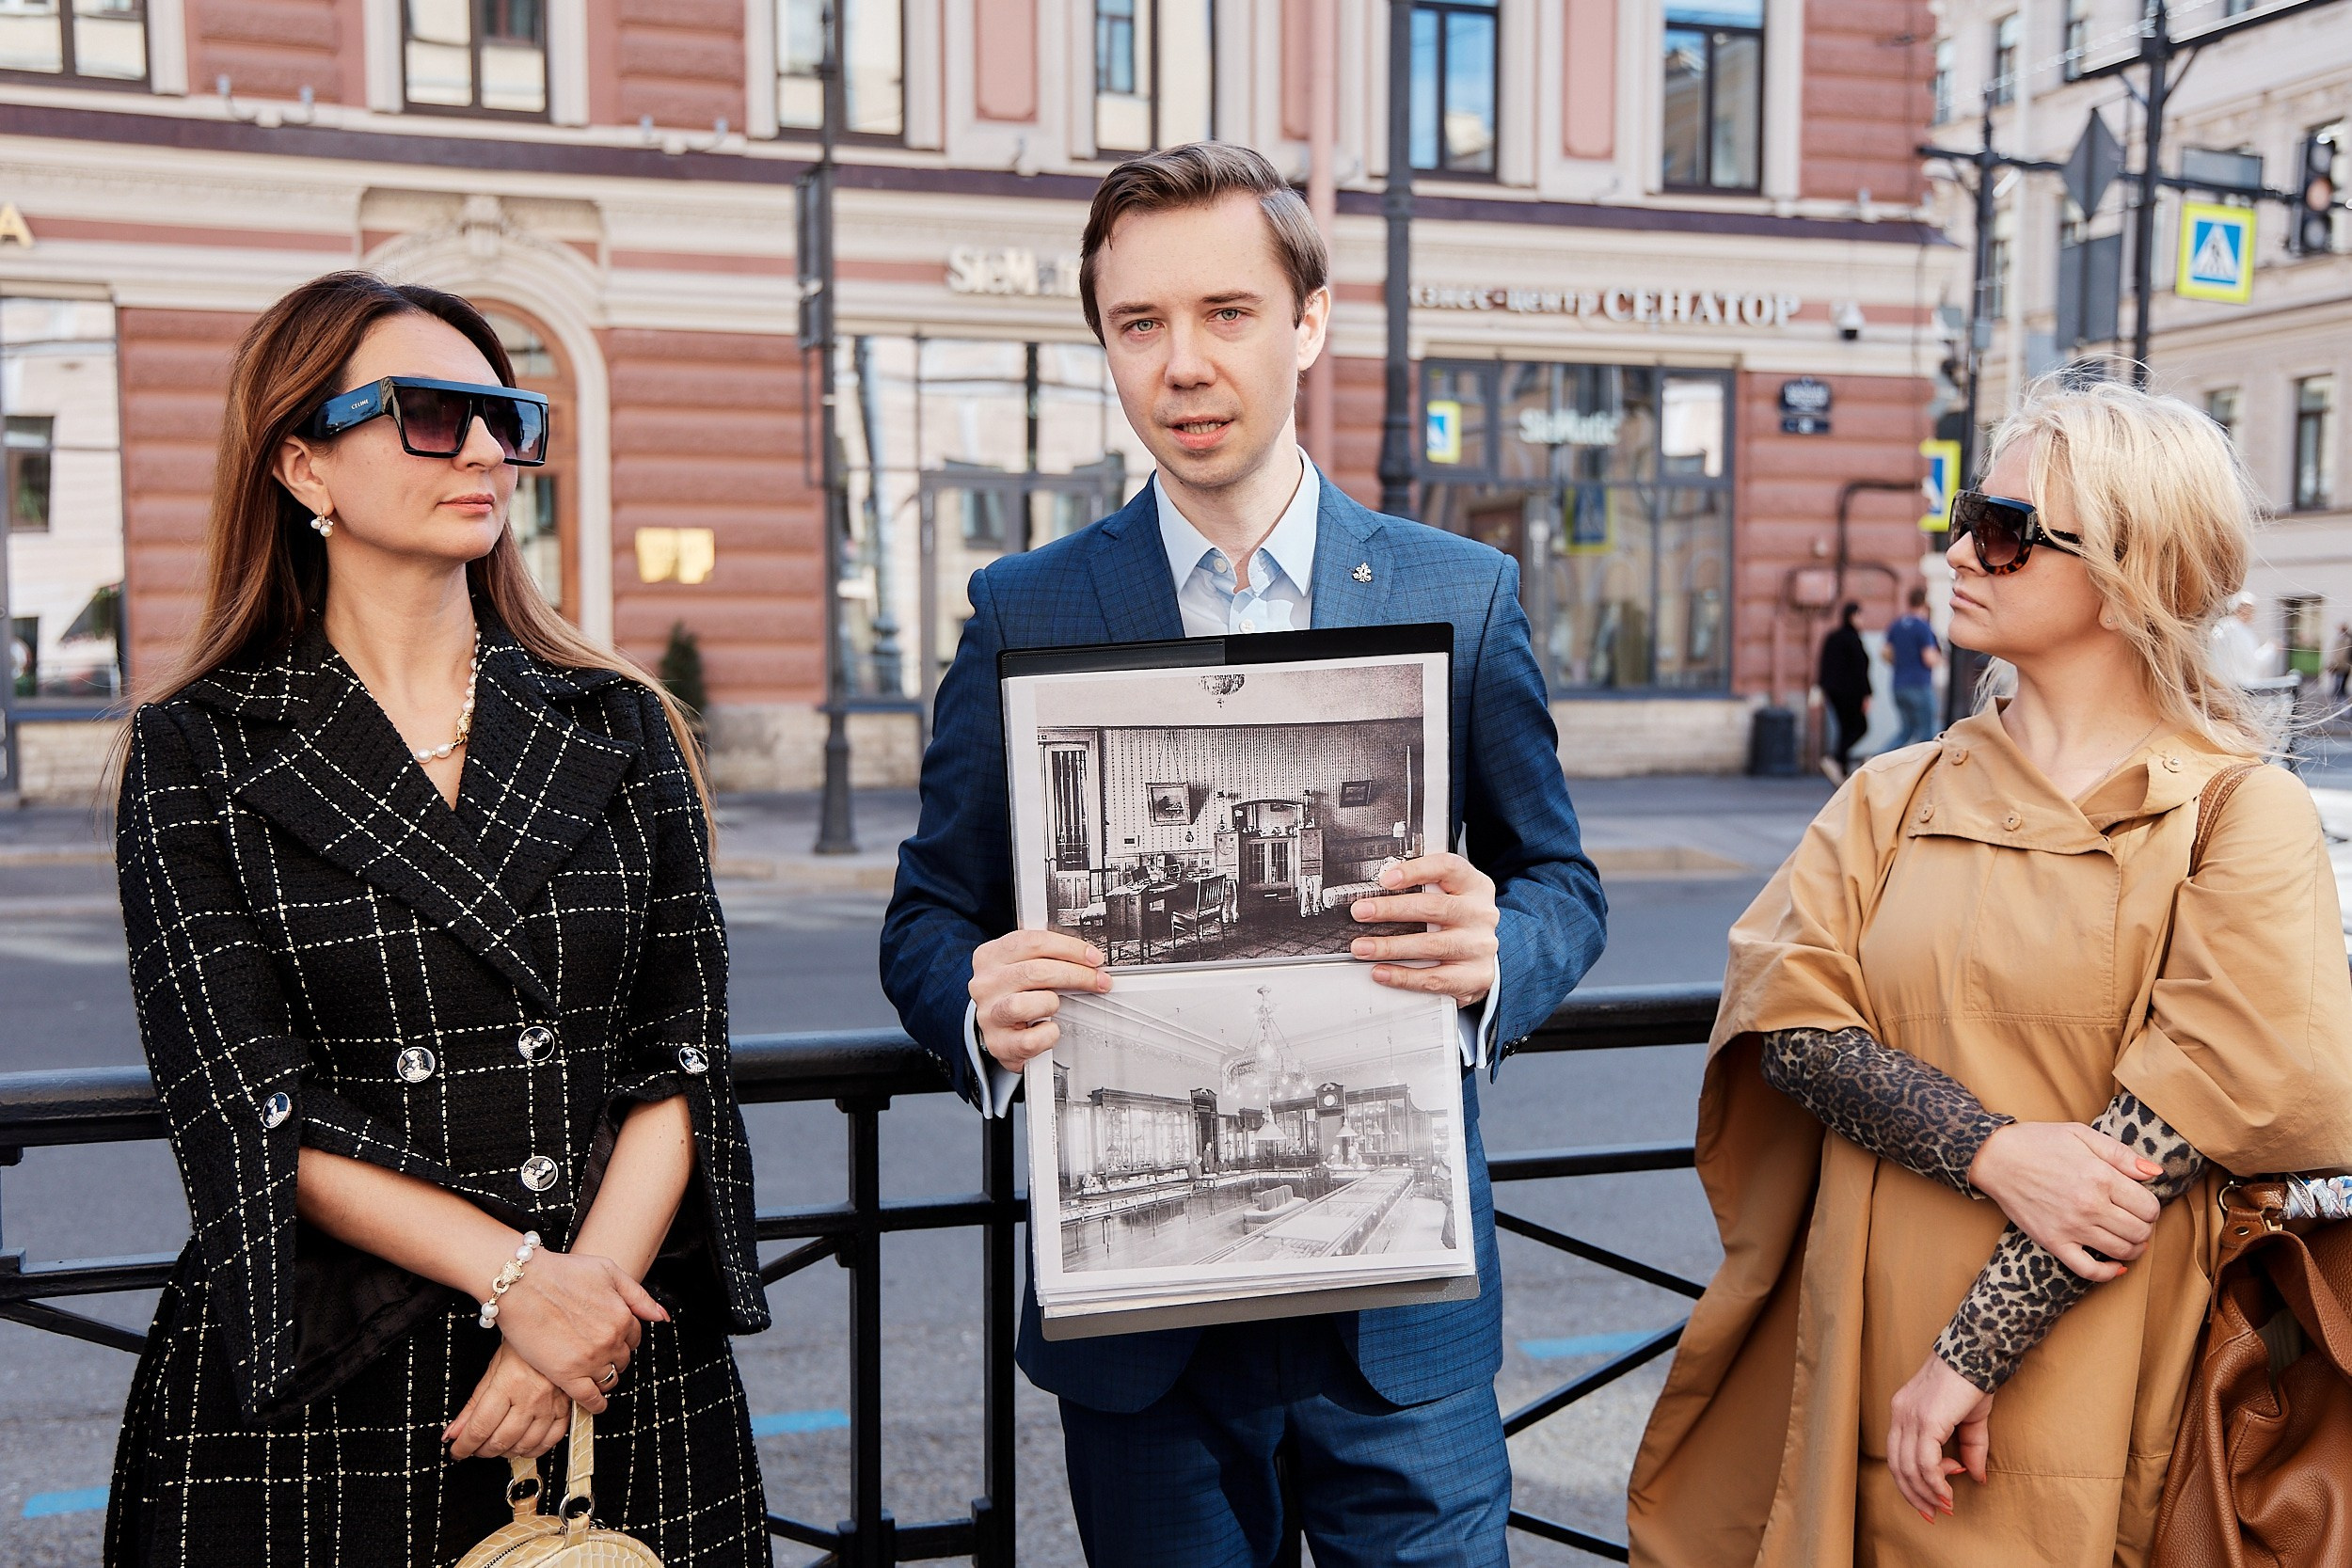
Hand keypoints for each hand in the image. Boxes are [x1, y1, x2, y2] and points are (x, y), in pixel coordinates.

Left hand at [445, 1342, 570, 1460]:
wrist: (555, 1335)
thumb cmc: (522, 1349)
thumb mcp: (492, 1371)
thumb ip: (472, 1406)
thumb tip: (454, 1433)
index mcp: (509, 1383)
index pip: (480, 1427)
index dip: (464, 1445)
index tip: (456, 1451)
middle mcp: (531, 1396)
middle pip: (501, 1440)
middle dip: (481, 1450)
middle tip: (474, 1447)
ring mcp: (550, 1405)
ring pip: (524, 1446)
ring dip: (504, 1452)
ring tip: (495, 1445)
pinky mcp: (565, 1409)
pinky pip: (549, 1442)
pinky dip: (532, 1450)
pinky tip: (521, 1445)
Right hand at [491, 1249, 666, 1413]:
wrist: (523, 1282)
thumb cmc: (561, 1272)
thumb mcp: (608, 1271)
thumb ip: (638, 1295)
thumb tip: (661, 1317)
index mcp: (623, 1317)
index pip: (634, 1338)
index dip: (622, 1339)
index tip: (611, 1339)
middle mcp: (611, 1340)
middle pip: (622, 1359)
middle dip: (613, 1357)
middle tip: (596, 1352)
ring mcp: (590, 1360)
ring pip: (609, 1379)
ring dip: (604, 1377)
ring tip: (591, 1373)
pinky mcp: (566, 1374)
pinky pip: (590, 1398)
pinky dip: (595, 1404)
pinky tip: (595, 1403)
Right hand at [969, 929, 1107, 1070]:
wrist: (995, 1026)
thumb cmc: (1014, 992)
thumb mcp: (1023, 964)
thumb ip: (1048, 956)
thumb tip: (1088, 957)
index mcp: (991, 956)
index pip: (1033, 942)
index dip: (1070, 948)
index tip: (1093, 958)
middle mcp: (986, 984)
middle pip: (1035, 971)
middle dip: (1076, 975)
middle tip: (1098, 981)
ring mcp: (989, 1015)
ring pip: (1023, 1005)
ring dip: (1050, 1003)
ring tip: (1055, 1006)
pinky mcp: (998, 1043)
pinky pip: (1030, 1040)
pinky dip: (1048, 1035)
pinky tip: (1049, 1028)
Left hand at [1346, 853, 1499, 1008]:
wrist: (1481, 955)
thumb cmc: (1456, 919)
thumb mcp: (1449, 894)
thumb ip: (1422, 887)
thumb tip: (1375, 891)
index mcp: (1475, 886)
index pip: (1448, 868)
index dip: (1416, 870)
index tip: (1386, 879)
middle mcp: (1480, 914)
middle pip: (1434, 907)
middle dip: (1391, 909)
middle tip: (1361, 912)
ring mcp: (1480, 947)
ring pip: (1431, 945)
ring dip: (1390, 946)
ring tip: (1362, 947)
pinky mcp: (1475, 976)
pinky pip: (1434, 978)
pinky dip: (1403, 976)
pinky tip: (1381, 971)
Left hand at [1887, 1353, 1993, 1518]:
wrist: (1978, 1355)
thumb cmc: (1973, 1383)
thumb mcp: (1971, 1421)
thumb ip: (1970, 1449)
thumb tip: (1976, 1479)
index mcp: (1904, 1411)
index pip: (1896, 1455)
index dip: (1909, 1482)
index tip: (1930, 1500)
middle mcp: (1900, 1414)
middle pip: (1896, 1466)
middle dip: (1913, 1495)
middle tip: (1932, 1513)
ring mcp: (1910, 1416)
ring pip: (1908, 1468)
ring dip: (1926, 1493)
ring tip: (1946, 1504)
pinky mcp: (1926, 1420)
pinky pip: (1925, 1462)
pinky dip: (1935, 1483)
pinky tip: (1948, 1492)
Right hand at [1966, 1121, 2162, 1280]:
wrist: (1995, 1157)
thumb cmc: (2039, 1142)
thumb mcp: (2082, 1134)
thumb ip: (2121, 1153)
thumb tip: (2155, 1172)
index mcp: (2101, 1177)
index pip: (2149, 1207)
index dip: (2151, 1206)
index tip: (2140, 1202)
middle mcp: (2090, 1205)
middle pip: (2140, 1232)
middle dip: (2145, 1227)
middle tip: (2133, 1218)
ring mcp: (2071, 1227)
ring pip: (2122, 1251)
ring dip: (2133, 1248)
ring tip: (2126, 1236)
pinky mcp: (2054, 1242)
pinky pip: (2089, 1270)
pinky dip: (2108, 1273)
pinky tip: (2115, 1265)